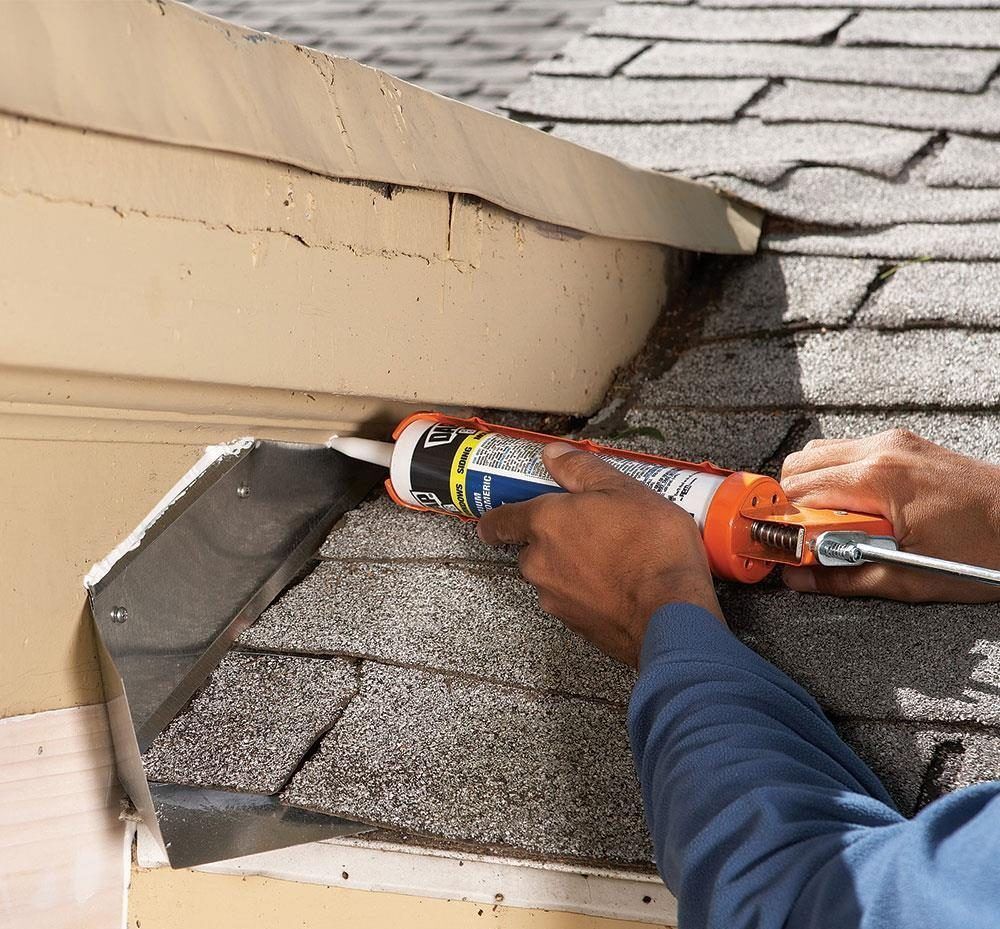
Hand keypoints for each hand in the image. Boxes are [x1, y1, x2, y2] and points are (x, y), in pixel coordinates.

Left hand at [477, 443, 724, 666]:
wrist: (672, 614)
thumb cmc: (651, 547)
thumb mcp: (624, 489)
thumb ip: (581, 469)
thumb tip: (553, 454)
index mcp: (545, 523)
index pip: (499, 522)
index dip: (496, 520)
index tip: (498, 520)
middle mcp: (540, 563)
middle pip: (531, 551)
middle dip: (553, 543)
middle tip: (588, 531)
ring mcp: (555, 599)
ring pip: (553, 578)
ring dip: (573, 569)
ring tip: (614, 558)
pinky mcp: (575, 626)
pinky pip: (574, 602)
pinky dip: (589, 593)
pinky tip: (620, 584)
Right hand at [781, 429, 999, 602]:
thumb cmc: (987, 549)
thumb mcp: (910, 578)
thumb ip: (845, 578)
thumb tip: (801, 579)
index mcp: (879, 478)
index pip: (799, 492)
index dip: (783, 522)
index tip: (782, 544)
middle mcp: (881, 450)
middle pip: (798, 466)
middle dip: (791, 504)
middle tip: (805, 538)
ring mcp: (893, 442)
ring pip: (818, 454)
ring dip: (811, 488)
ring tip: (830, 524)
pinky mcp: (902, 444)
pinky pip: (846, 451)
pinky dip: (835, 477)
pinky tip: (854, 508)